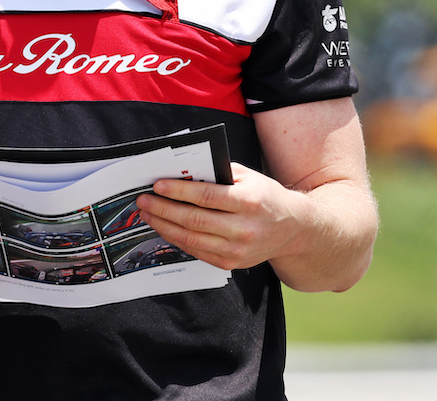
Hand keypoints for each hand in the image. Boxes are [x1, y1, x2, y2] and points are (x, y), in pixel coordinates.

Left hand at [135, 163, 307, 271]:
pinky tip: (166, 228)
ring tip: (148, 215)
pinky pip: (196, 251)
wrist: (293, 228)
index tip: (157, 185)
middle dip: (163, 209)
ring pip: (190, 238)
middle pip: (193, 219)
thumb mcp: (250, 178)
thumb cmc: (267, 198)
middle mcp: (244, 228)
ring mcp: (237, 249)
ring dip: (164, 226)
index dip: (178, 191)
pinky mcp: (231, 263)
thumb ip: (220, 174)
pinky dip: (177, 239)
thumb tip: (185, 174)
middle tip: (144, 201)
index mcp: (250, 202)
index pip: (207, 197)